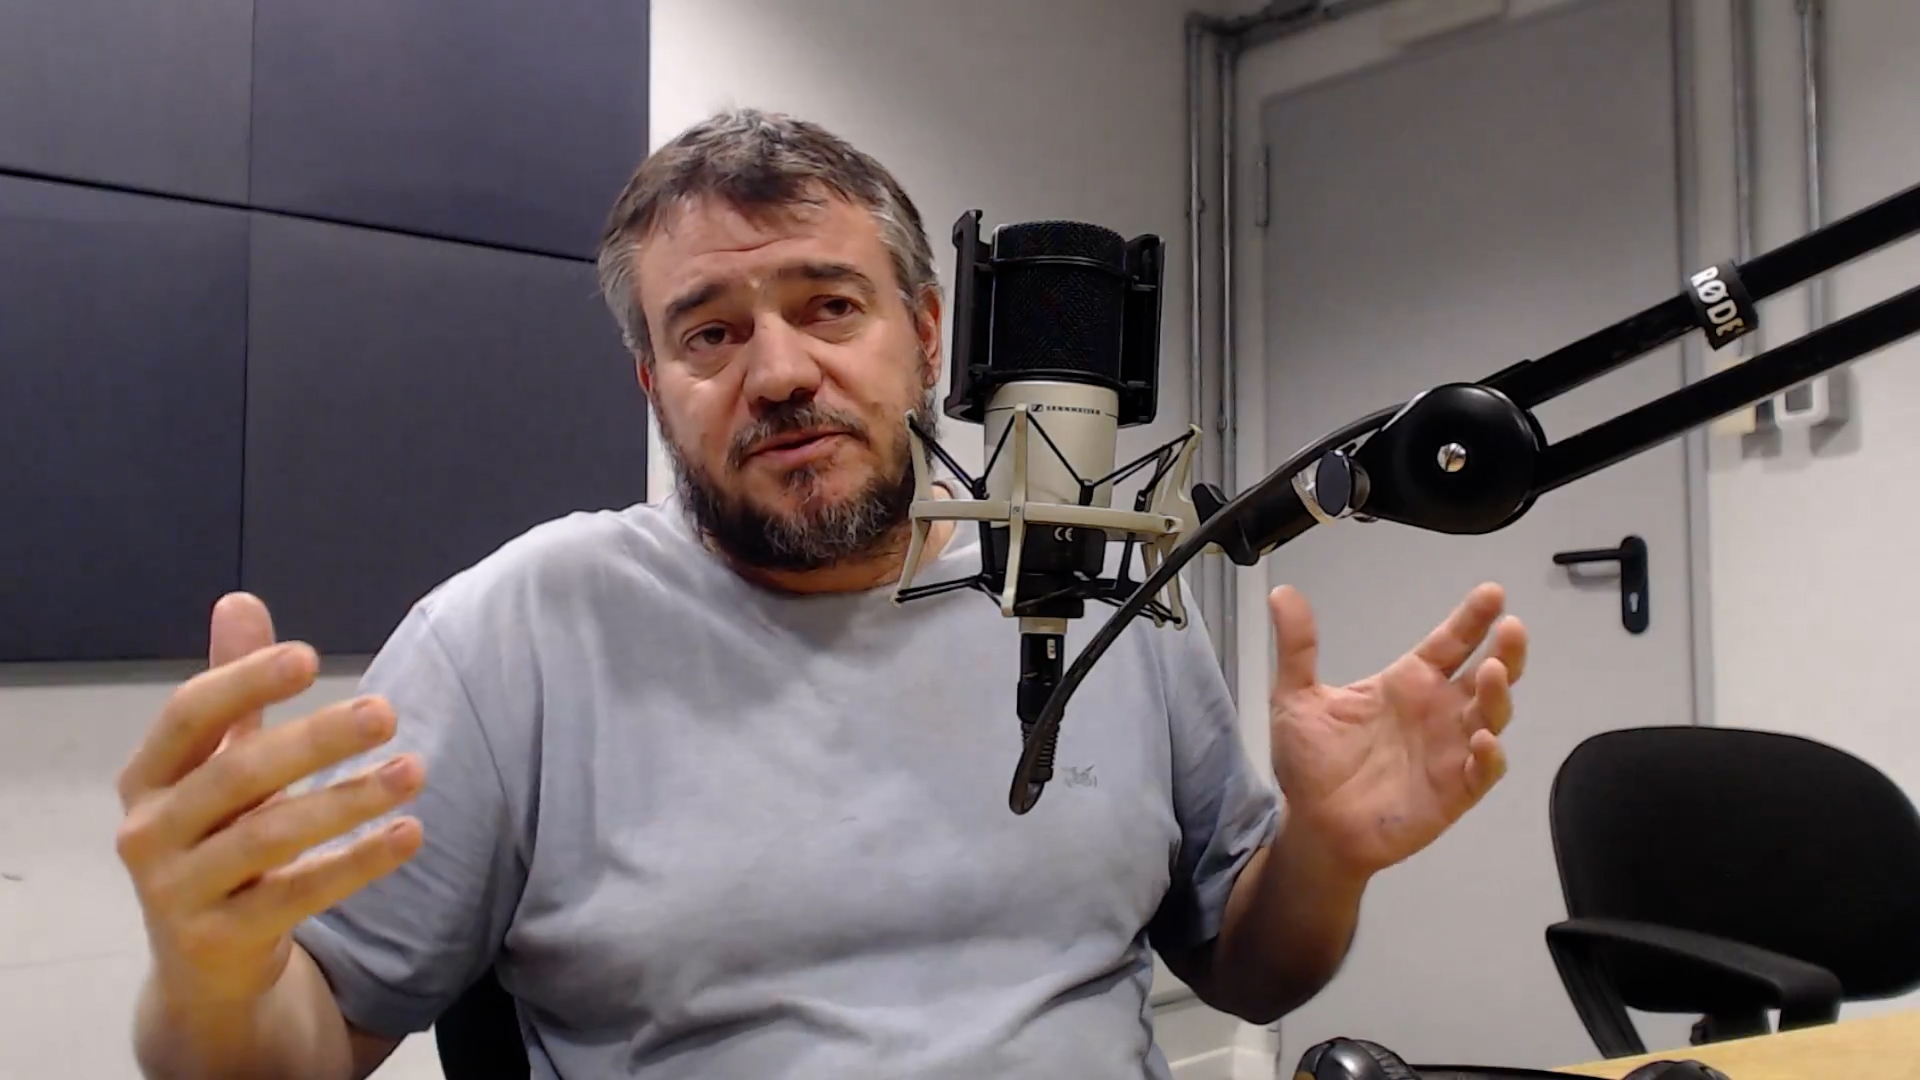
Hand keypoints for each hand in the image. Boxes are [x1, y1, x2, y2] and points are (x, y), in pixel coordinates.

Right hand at [114, 593, 424, 1008]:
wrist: (203, 967)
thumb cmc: (215, 841)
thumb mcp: (216, 765)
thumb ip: (232, 692)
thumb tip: (239, 600)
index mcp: (147, 777)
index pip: (188, 716)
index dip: (244, 682)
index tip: (310, 657)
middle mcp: (148, 832)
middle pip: (237, 773)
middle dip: (315, 740)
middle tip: (387, 710)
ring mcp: (177, 891)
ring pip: (269, 837)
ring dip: (348, 800)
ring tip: (414, 770)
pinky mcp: (218, 941)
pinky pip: (296, 895)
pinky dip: (357, 863)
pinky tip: (409, 833)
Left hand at [1266, 582, 1526, 879]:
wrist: (1312, 825)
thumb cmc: (1311, 763)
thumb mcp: (1296, 697)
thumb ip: (1297, 646)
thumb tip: (1281, 593)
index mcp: (1408, 684)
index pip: (1450, 643)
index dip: (1472, 619)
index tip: (1492, 593)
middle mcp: (1437, 712)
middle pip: (1488, 674)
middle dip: (1506, 649)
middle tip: (1512, 627)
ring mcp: (1450, 751)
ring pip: (1492, 716)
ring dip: (1499, 694)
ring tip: (1494, 670)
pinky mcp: (1453, 792)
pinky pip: (1483, 771)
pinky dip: (1490, 755)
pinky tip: (1483, 739)